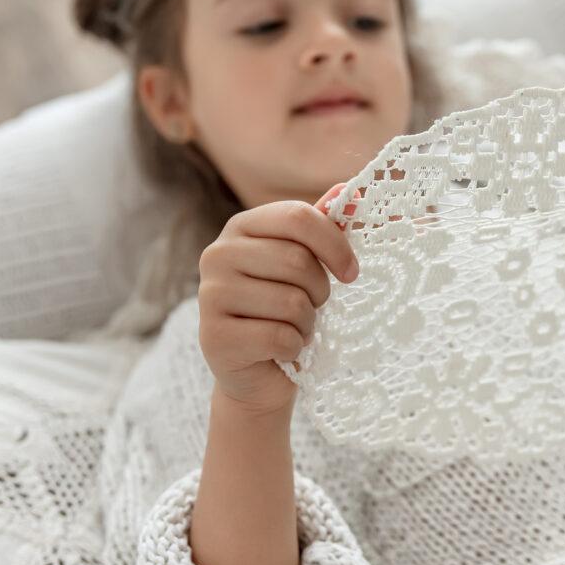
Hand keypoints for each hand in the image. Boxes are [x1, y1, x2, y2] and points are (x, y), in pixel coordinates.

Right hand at [198, 183, 360, 414]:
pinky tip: (282, 351)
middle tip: (311, 307)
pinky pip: (280, 337)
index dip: (335, 245)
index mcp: (240, 227)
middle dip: (320, 292)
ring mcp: (210, 296)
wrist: (258, 374)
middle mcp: (217, 255)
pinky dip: (294, 348)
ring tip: (294, 328)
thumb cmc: (284, 311)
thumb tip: (354, 191)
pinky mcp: (214, 337)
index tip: (352, 272)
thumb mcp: (305, 265)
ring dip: (308, 324)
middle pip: (297, 262)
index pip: (298, 217)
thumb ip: (322, 228)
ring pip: (292, 303)